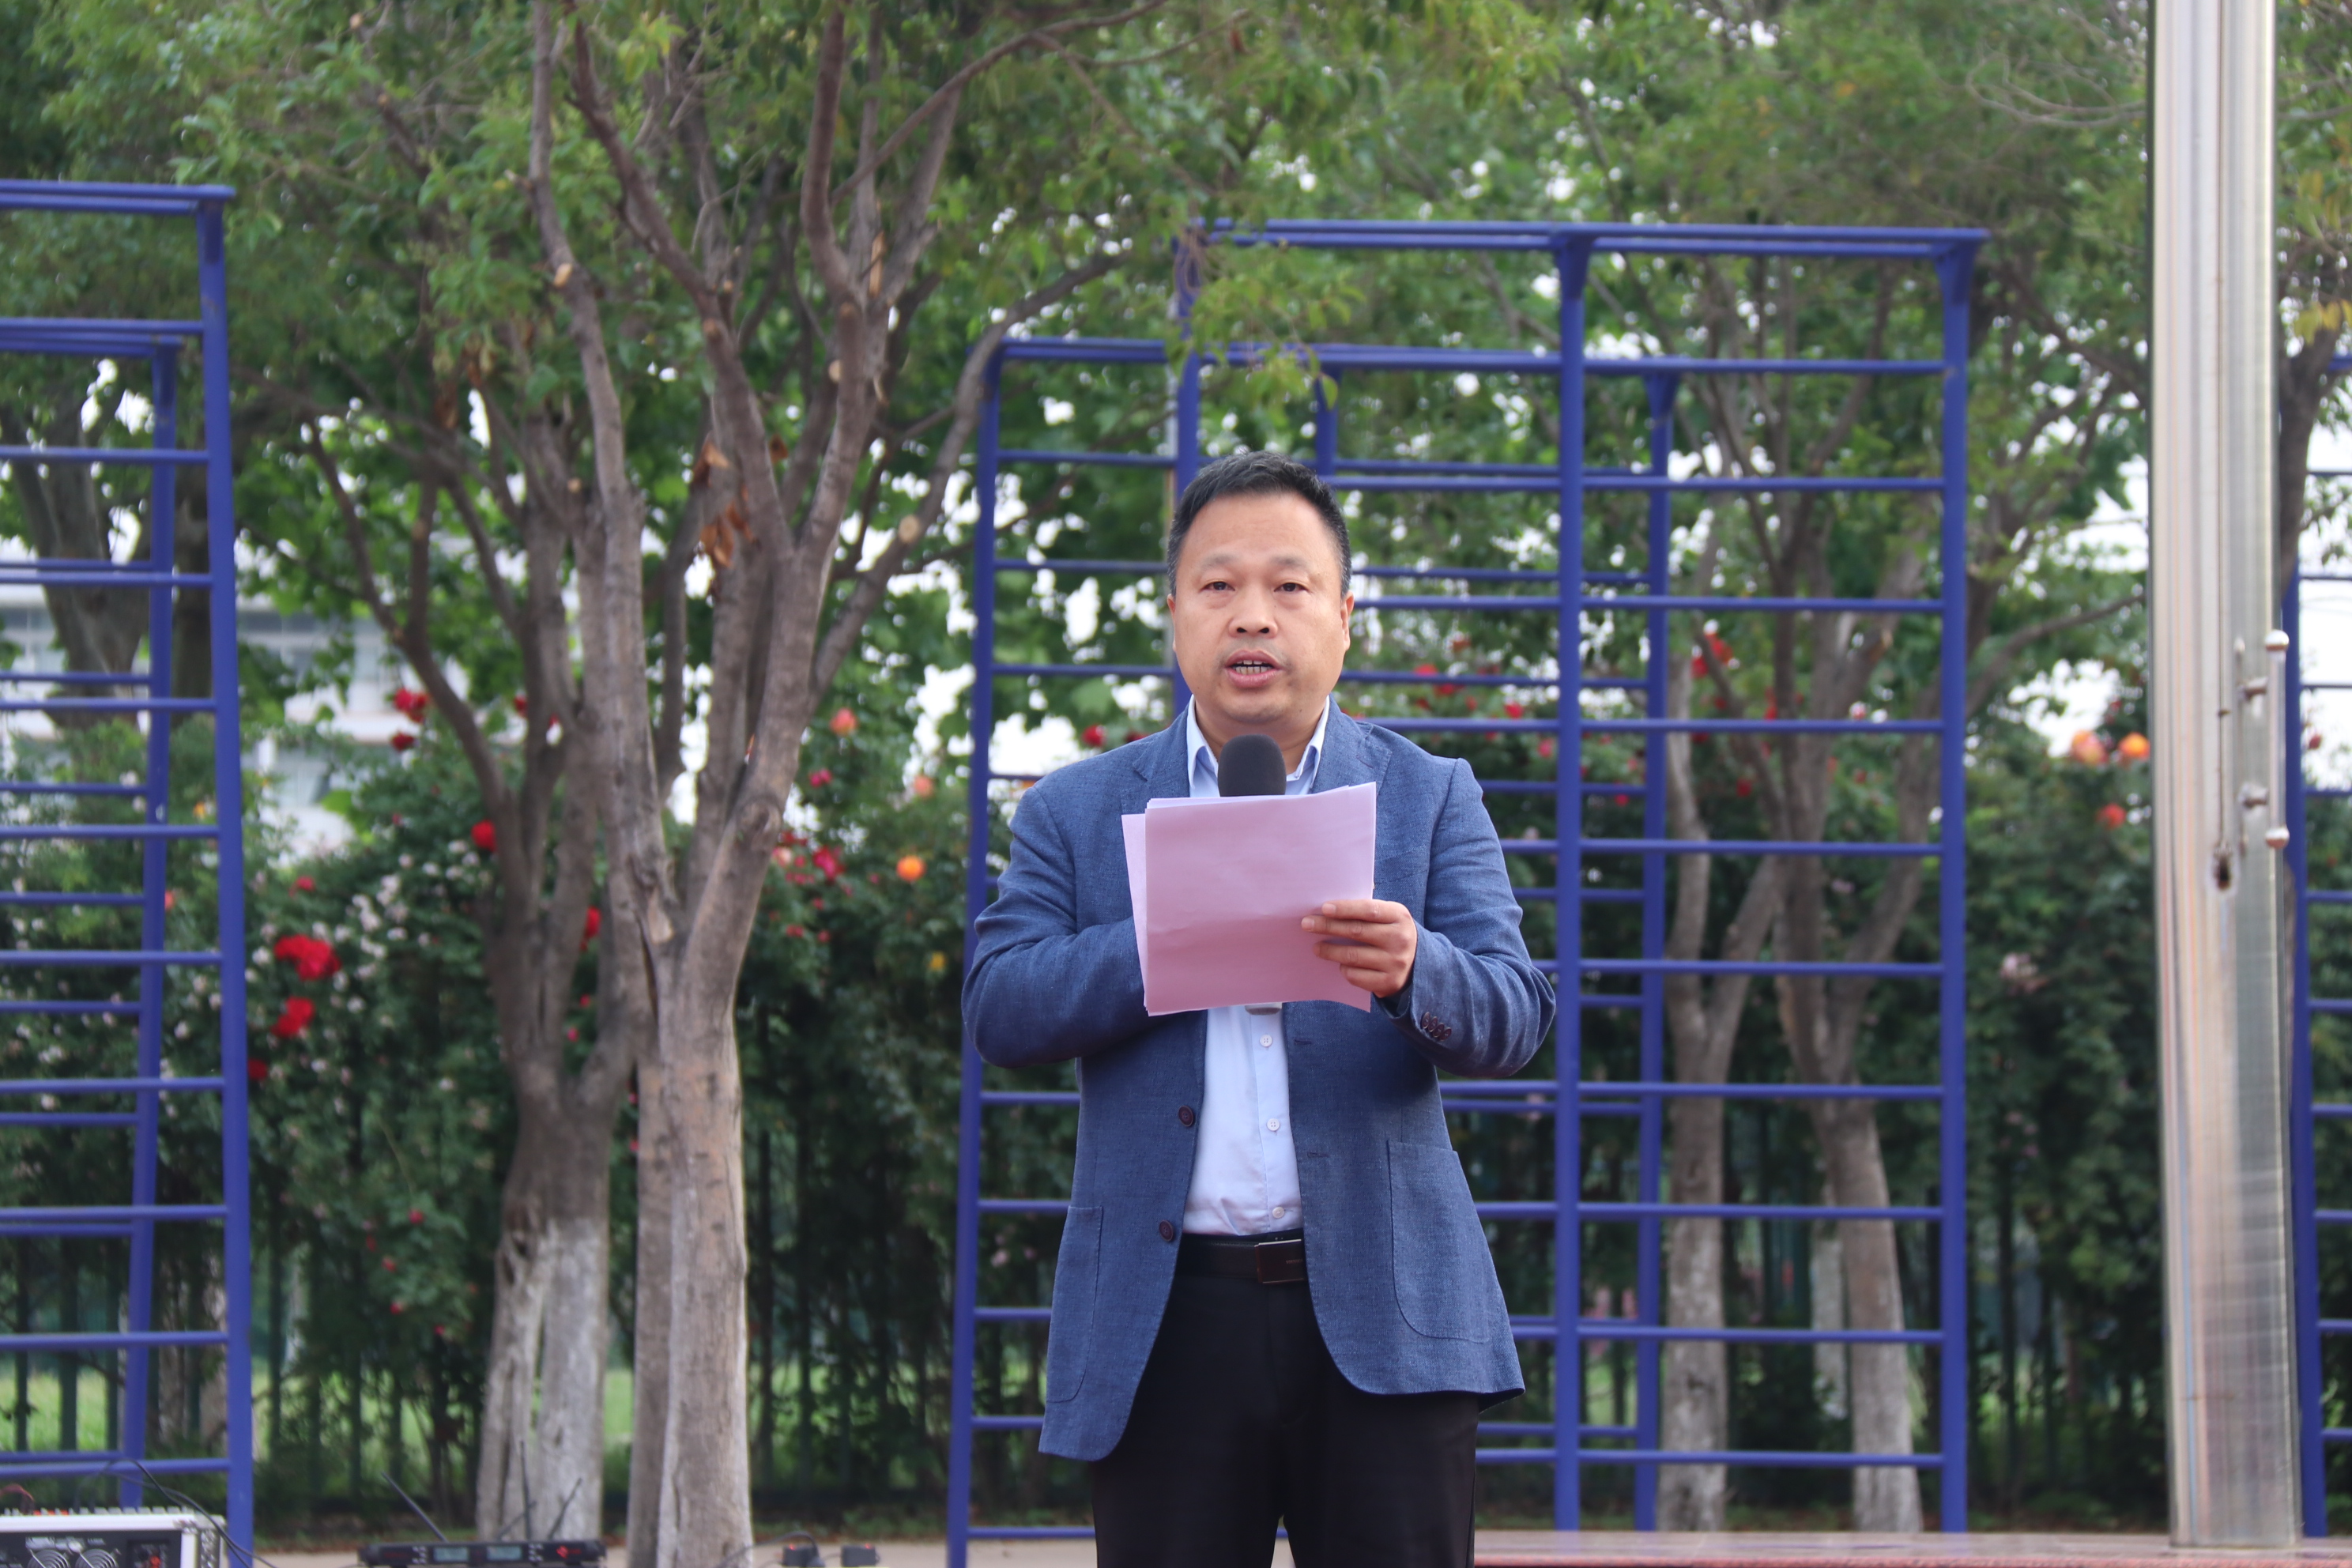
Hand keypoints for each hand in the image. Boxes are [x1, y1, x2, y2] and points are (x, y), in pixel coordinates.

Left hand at [1303, 899, 1417, 998]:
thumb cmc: (1392, 934)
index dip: (1345, 909)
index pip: (1369, 910)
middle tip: (1307, 924)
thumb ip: (1367, 909)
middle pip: (1357, 932)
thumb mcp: (1390, 917)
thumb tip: (1331, 907)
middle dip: (1328, 927)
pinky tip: (1340, 964)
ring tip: (1316, 947)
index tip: (1324, 908)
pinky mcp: (1388, 983)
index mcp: (1400, 917)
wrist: (1418, 964)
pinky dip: (1344, 969)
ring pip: (1353, 956)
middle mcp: (1400, 939)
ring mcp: (1395, 963)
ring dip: (1330, 950)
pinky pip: (1356, 976)